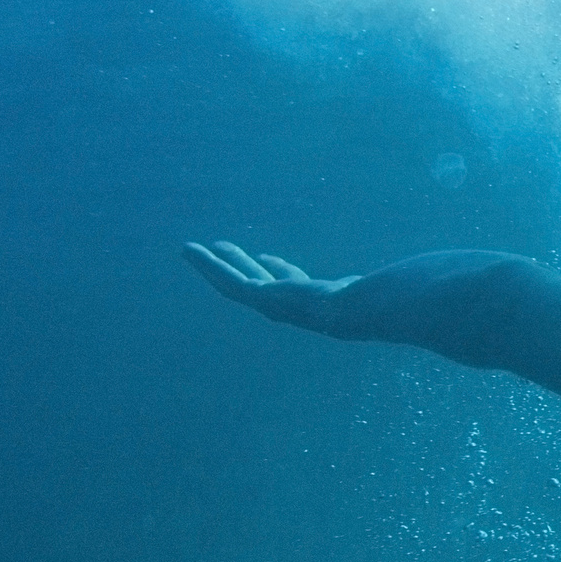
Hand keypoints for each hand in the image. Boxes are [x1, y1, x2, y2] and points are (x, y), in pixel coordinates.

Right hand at [181, 240, 359, 332]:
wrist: (356, 312)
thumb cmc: (368, 301)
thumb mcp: (358, 288)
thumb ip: (355, 285)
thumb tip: (369, 281)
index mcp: (312, 301)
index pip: (290, 283)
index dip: (278, 270)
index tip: (268, 258)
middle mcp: (286, 307)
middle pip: (257, 281)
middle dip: (240, 265)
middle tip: (223, 250)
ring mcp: (269, 305)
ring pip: (233, 283)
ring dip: (212, 266)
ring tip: (192, 251)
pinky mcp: (258, 297)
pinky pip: (227, 279)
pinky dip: (207, 265)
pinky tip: (191, 251)